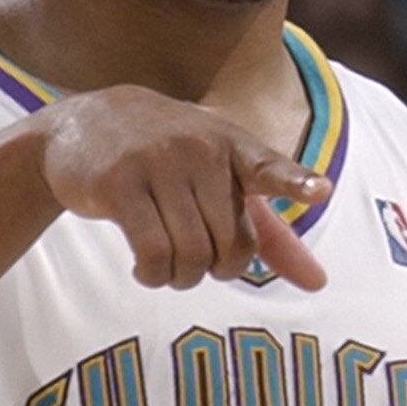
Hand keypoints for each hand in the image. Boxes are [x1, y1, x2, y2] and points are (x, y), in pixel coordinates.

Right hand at [36, 86, 328, 290]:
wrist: (85, 122)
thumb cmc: (169, 160)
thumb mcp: (221, 180)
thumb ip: (270, 232)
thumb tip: (318, 283)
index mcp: (233, 144)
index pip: (269, 168)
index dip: (296, 182)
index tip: (321, 190)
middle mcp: (200, 150)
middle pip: (231, 244)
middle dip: (218, 271)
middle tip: (200, 265)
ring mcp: (158, 163)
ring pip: (192, 254)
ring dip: (182, 278)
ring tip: (170, 267)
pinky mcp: (119, 184)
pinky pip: (152, 254)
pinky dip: (154, 276)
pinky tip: (147, 269)